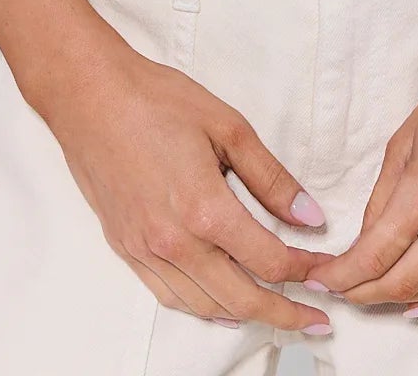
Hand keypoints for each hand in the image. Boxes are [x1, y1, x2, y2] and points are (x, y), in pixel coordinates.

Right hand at [32, 30, 331, 334]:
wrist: (89, 96)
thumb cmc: (157, 100)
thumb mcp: (228, 126)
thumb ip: (272, 178)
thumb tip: (310, 218)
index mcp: (205, 209)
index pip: (270, 262)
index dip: (307, 272)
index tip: (328, 273)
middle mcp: (175, 242)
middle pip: (242, 299)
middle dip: (286, 314)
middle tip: (316, 321)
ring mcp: (146, 251)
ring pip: (207, 306)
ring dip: (247, 315)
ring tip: (278, 313)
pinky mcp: (126, 250)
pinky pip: (171, 297)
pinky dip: (205, 306)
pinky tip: (224, 301)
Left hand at [296, 39, 417, 315]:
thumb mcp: (406, 137)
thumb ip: (383, 195)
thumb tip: (366, 241)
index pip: (376, 253)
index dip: (343, 275)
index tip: (322, 280)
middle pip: (404, 281)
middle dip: (365, 293)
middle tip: (344, 290)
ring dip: (402, 301)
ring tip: (376, 295)